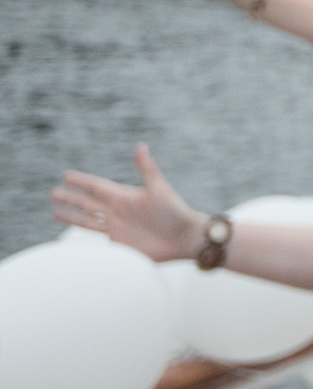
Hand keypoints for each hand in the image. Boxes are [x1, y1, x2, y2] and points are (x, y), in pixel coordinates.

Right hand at [53, 145, 206, 262]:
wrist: (184, 239)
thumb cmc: (175, 212)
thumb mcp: (159, 189)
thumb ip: (147, 169)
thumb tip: (140, 145)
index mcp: (124, 196)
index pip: (96, 186)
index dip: (81, 181)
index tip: (65, 175)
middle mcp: (118, 211)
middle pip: (88, 202)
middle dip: (71, 198)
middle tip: (53, 191)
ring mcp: (117, 227)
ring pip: (88, 220)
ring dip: (71, 216)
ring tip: (54, 211)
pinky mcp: (119, 243)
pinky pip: (96, 238)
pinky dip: (83, 235)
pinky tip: (74, 234)